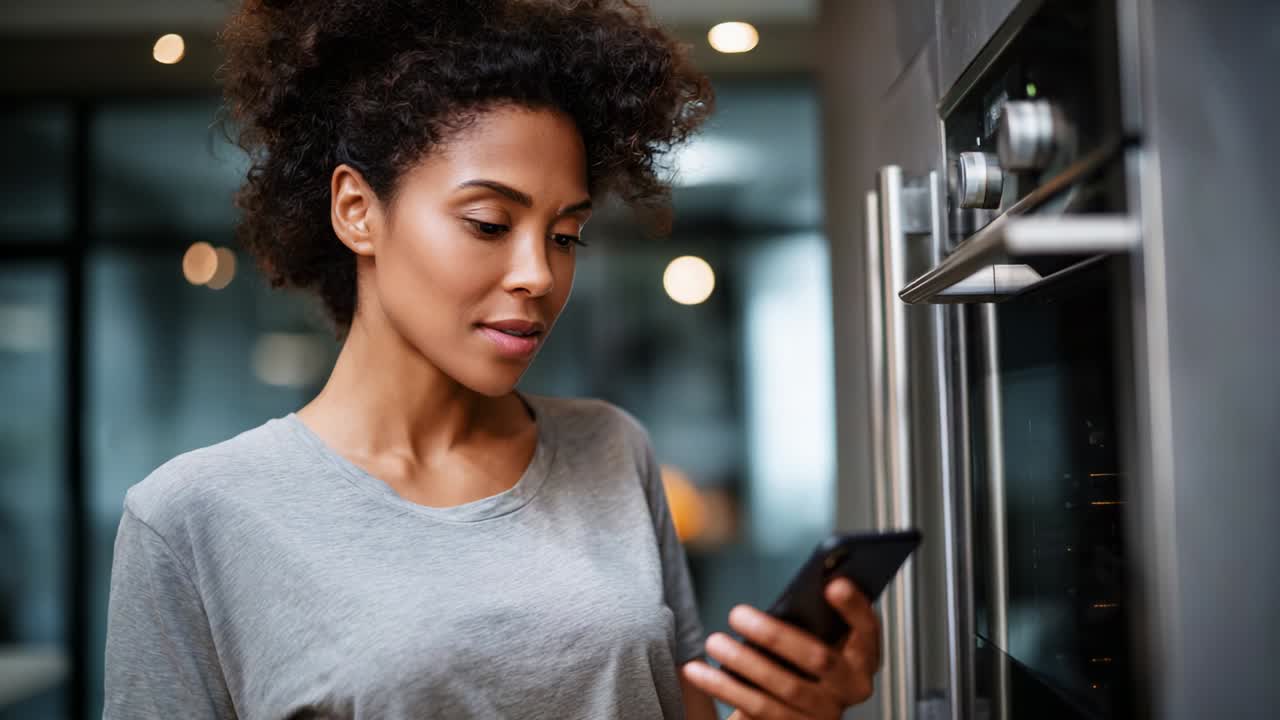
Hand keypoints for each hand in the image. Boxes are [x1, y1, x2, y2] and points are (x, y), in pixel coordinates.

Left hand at [681, 579, 880, 718]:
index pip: (868, 629)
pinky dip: (723, 687)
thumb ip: (814, 614)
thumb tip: (808, 582)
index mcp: (863, 656)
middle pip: (818, 658)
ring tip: (715, 641)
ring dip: (744, 662)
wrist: (792, 709)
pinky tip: (698, 671)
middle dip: (775, 635)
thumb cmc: (800, 658)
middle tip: (737, 614)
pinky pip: (756, 709)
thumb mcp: (814, 633)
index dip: (854, 607)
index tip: (833, 584)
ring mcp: (824, 713)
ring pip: (784, 687)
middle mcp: (850, 688)